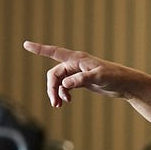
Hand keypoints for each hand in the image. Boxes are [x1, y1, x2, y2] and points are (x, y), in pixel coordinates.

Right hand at [23, 40, 145, 106]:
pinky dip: (63, 94)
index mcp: (77, 59)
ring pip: (58, 82)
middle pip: (54, 74)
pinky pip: (65, 86)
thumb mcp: (98, 78)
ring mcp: (77, 72)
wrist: (125, 84)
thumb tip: (65, 84)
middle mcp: (75, 64)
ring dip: (56, 93)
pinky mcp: (81, 80)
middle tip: (55, 103)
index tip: (26, 44)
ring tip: (59, 105)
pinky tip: (67, 101)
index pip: (54, 52)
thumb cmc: (114, 77)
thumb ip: (81, 80)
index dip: (40, 49)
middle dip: (51, 88)